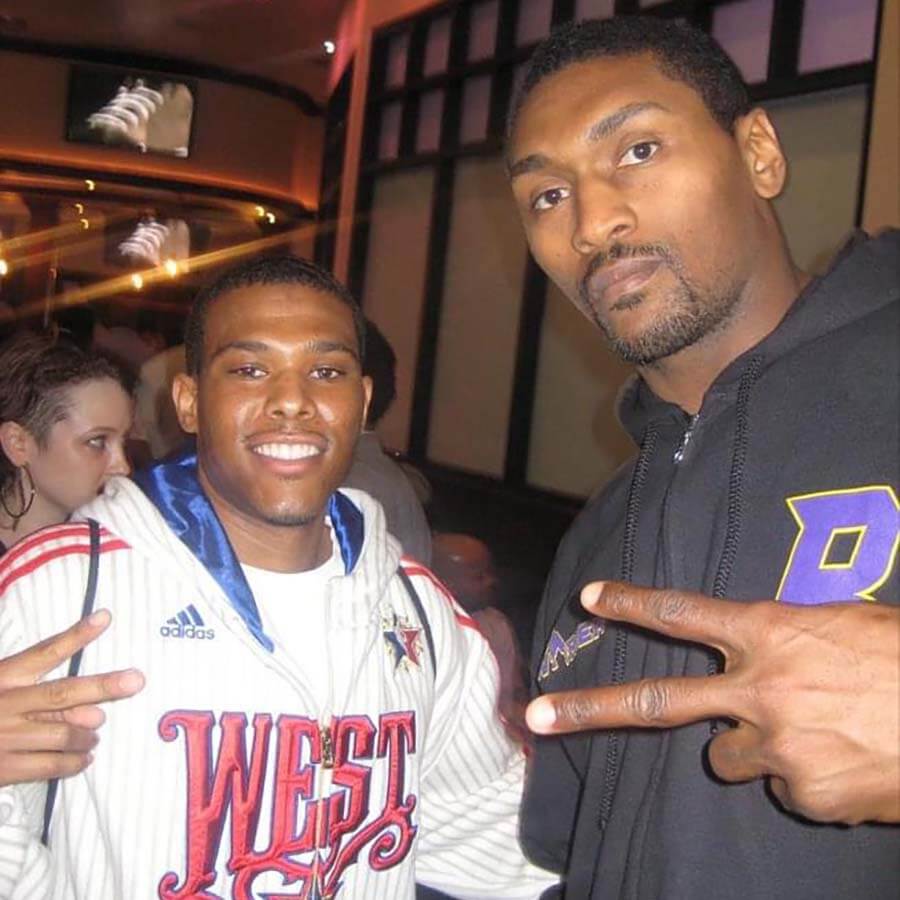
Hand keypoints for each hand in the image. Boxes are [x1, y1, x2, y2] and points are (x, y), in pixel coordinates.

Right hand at [0, 610, 144, 785]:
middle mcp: (6, 705)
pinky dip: (74, 763)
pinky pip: (51, 766)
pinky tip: (84, 758)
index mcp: (3, 678)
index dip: (76, 635)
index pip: (44, 652)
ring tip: (94, 735)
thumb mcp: (1, 686)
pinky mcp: (4, 770)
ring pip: (63, 735)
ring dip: (87, 735)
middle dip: (102, 686)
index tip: (105, 617)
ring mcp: (5, 739)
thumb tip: (93, 711)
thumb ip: (41, 695)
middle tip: (136, 680)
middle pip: (62, 693)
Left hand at [526, 581, 899, 824]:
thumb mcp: (841, 625)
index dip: (632, 602)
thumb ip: (784, 638)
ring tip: (807, 731)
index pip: (682, 611)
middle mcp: (758, 689)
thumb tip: (754, 653)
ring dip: (750, 746)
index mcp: (769, 633)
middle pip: (656, 704)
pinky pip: (782, 785)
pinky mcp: (804, 794)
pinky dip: (802, 775)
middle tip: (537, 716)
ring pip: (727, 755)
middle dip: (589, 709)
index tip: (590, 597)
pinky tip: (846, 760)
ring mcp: (776, 748)